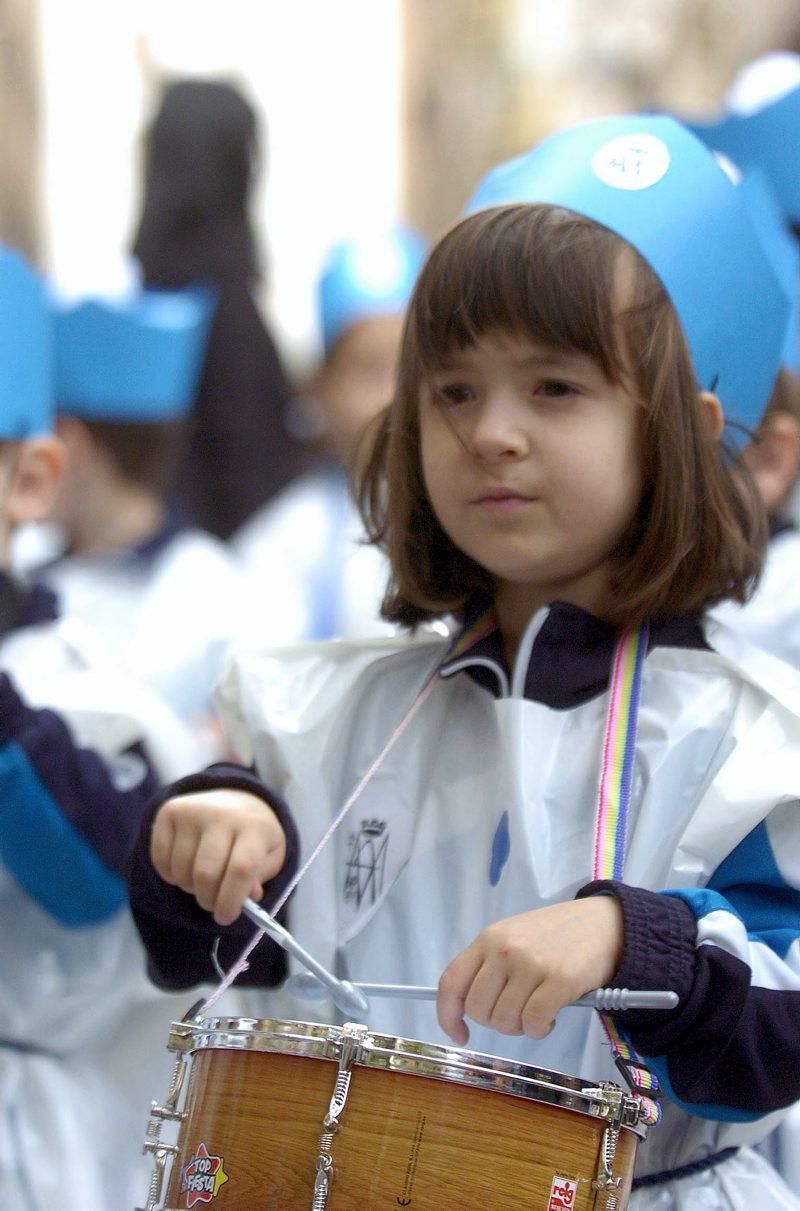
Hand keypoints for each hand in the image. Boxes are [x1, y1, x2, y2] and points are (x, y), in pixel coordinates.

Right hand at [150, 789, 286, 925]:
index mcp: (255, 827)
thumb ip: (259, 880)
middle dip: (207, 900)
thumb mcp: (269, 858)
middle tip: (213, 904)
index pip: (241, 868)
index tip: (225, 918)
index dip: (231, 900)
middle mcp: (222, 814)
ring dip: (189, 888)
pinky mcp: (169, 811)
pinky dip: (170, 876)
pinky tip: (185, 867)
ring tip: (203, 880)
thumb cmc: (255, 837)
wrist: (237, 799)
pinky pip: (160, 860)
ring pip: (181, 870)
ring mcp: (193, 810)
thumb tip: (247, 898)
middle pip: (206, 874)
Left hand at [437, 897, 622, 1045]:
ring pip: (504, 1020)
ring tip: (536, 1012)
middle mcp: (504, 950)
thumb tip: (467, 1007)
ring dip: (519, 1028)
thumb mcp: (513, 937)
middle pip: (478, 1009)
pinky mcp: (559, 980)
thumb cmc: (555, 935)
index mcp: (488, 939)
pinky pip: (533, 1023)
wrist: (603, 923)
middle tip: (516, 1014)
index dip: (447, 1015)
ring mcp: (531, 964)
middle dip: (494, 1022)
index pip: (451, 982)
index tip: (459, 1034)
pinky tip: (549, 1019)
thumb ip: (489, 966)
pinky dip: (538, 1030)